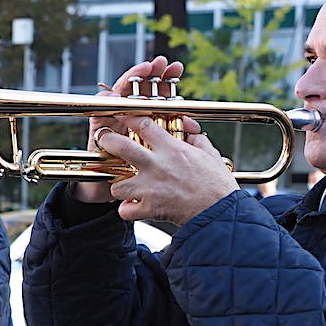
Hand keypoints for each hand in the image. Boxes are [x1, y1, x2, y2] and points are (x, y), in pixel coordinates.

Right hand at [76, 56, 183, 203]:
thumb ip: (182, 141)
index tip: (176, 67)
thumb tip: (193, 125)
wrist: (114, 193)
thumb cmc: (142, 178)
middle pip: (139, 88)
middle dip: (150, 73)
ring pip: (120, 93)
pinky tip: (113, 92)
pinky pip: (99, 110)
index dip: (166, 80)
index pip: (157, 94)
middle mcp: (129, 118)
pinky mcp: (97, 129)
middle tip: (160, 62)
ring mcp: (113, 121)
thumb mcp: (165, 159)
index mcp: (148, 122)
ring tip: (141, 70)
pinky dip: (105, 100)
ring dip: (129, 79)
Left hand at [95, 115, 239, 224]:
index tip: (121, 114)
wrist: (220, 211)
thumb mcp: (210, 154)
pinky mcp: (150, 209)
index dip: (128, 116)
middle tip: (106, 141)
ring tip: (126, 184)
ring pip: (117, 184)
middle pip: (119, 146)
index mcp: (171, 149)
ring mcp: (150, 188)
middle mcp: (156, 165)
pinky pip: (125, 210)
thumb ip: (196, 139)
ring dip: (119, 185)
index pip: (143, 124)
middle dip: (107, 140)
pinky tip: (135, 206)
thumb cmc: (217, 185)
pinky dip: (128, 210)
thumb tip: (191, 130)